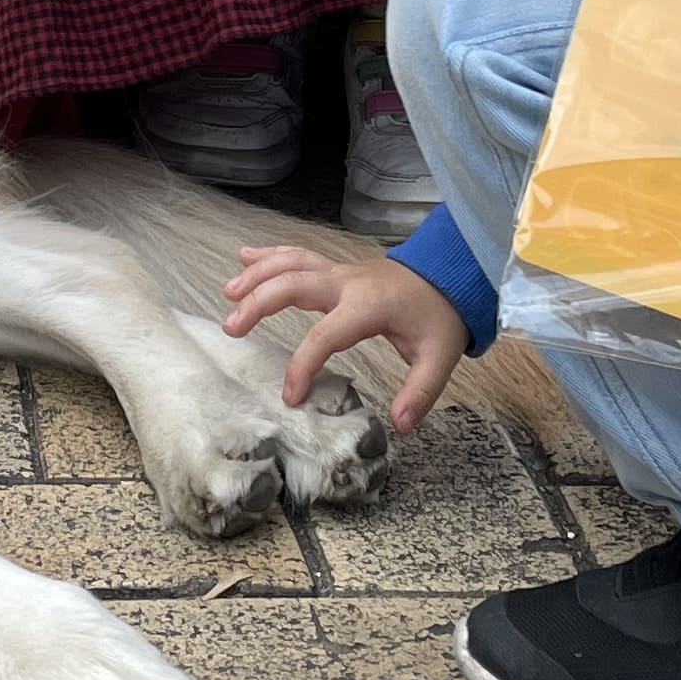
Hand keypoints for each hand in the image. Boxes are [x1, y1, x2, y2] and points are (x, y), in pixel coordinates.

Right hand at [221, 247, 464, 431]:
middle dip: (259, 303)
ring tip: (228, 293)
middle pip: (294, 284)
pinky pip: (297, 255)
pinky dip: (269, 254)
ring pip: (291, 263)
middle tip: (232, 328)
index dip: (303, 365)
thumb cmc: (439, 316)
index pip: (325, 334)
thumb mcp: (439, 358)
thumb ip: (420, 392)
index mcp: (368, 306)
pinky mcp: (336, 269)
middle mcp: (347, 282)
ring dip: (257, 275)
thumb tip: (400, 425)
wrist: (451, 274)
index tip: (290, 396)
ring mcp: (340, 272)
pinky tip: (244, 257)